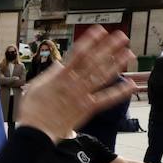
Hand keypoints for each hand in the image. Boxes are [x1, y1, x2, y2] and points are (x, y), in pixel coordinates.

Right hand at [16, 27, 134, 143]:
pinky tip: (130, 85)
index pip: (78, 54)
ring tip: (129, 53)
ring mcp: (82, 95)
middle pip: (94, 61)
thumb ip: (49, 75)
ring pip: (103, 76)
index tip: (100, 31)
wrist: (35, 132)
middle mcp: (74, 82)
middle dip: (109, 47)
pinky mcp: (87, 109)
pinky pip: (106, 99)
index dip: (90, 41)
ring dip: (117, 64)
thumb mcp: (35, 87)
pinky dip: (119, 92)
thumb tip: (59, 64)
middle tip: (121, 37)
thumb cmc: (31, 111)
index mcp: (60, 76)